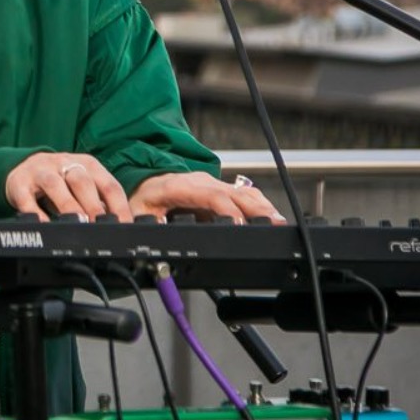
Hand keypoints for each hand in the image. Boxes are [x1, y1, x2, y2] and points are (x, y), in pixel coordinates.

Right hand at [2, 152, 129, 221]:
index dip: (118, 206)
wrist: (23, 167)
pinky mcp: (19, 182)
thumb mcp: (82, 185)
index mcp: (87, 164)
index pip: (108, 184)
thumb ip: (99, 201)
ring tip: (76, 224)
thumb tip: (118, 225)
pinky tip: (43, 225)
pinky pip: (26, 196)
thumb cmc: (60, 181)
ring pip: (55, 185)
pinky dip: (34, 212)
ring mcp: (40, 171)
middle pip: (82, 181)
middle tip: (100, 227)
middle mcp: (64, 163)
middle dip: (93, 205)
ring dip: (67, 205)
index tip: (123, 226)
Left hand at [129, 172, 286, 221]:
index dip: (227, 208)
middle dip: (255, 208)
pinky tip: (272, 218)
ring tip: (279, 223)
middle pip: (234, 193)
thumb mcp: (140, 211)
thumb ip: (146, 224)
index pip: (209, 195)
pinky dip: (261, 207)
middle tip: (273, 224)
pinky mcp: (222, 193)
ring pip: (244, 193)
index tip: (239, 223)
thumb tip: (152, 236)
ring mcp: (214, 186)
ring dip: (263, 207)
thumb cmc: (145, 197)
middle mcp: (202, 183)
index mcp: (181, 186)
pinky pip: (245, 196)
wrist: (147, 182)